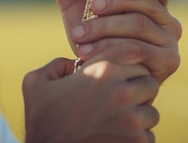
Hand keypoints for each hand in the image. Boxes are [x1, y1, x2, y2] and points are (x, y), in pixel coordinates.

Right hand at [23, 55, 159, 142]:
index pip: (133, 52)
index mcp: (101, 70)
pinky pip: (149, 134)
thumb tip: (75, 63)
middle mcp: (121, 91)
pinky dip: (136, 138)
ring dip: (138, 115)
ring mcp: (132, 119)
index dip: (127, 62)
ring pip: (151, 110)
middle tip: (120, 100)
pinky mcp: (137, 142)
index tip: (119, 73)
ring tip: (117, 121)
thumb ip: (58, 64)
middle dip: (136, 89)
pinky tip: (116, 137)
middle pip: (149, 81)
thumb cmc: (41, 121)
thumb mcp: (36, 82)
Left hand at [44, 0, 181, 83]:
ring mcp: (170, 41)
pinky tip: (89, 53)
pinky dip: (111, 49)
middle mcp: (167, 19)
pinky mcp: (168, 61)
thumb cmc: (92, 37)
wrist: (95, 75)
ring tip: (79, 35)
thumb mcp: (78, 7)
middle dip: (115, 4)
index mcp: (153, 1)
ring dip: (105, 29)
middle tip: (91, 7)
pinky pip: (140, 50)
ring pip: (140, 26)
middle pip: (146, 5)